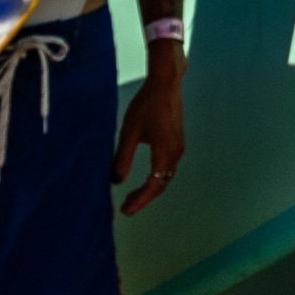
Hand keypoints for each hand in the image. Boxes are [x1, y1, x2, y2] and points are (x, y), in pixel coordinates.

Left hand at [113, 55, 186, 212]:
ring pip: (165, 177)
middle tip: (126, 207)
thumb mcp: (129, 132)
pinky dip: (156, 178)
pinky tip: (144, 178)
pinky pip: (168, 167)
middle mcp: (175, 153)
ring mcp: (178, 147)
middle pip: (161, 185)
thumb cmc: (147, 104)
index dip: (139, 201)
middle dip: (144, 198)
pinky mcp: (177, 141)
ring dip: (150, 189)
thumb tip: (116, 181)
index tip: (125, 211)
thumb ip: (123, 158)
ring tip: (132, 196)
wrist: (166, 83)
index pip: (153, 186)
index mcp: (165, 153)